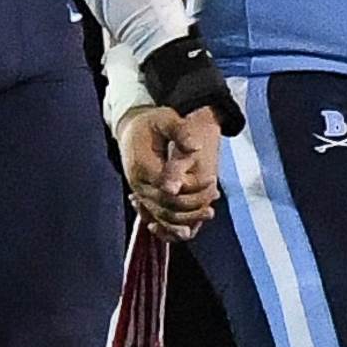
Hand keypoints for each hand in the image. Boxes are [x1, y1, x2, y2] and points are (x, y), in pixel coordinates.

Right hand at [119, 105, 221, 239]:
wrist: (131, 129)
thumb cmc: (151, 123)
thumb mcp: (166, 119)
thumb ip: (180, 132)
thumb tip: (196, 148)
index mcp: (142, 166)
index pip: (168, 185)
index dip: (192, 185)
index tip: (212, 178)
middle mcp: (138, 184)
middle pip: (166, 205)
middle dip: (193, 204)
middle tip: (215, 194)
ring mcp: (140, 194)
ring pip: (163, 216)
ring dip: (187, 219)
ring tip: (210, 212)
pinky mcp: (144, 199)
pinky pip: (158, 218)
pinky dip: (174, 225)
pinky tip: (192, 227)